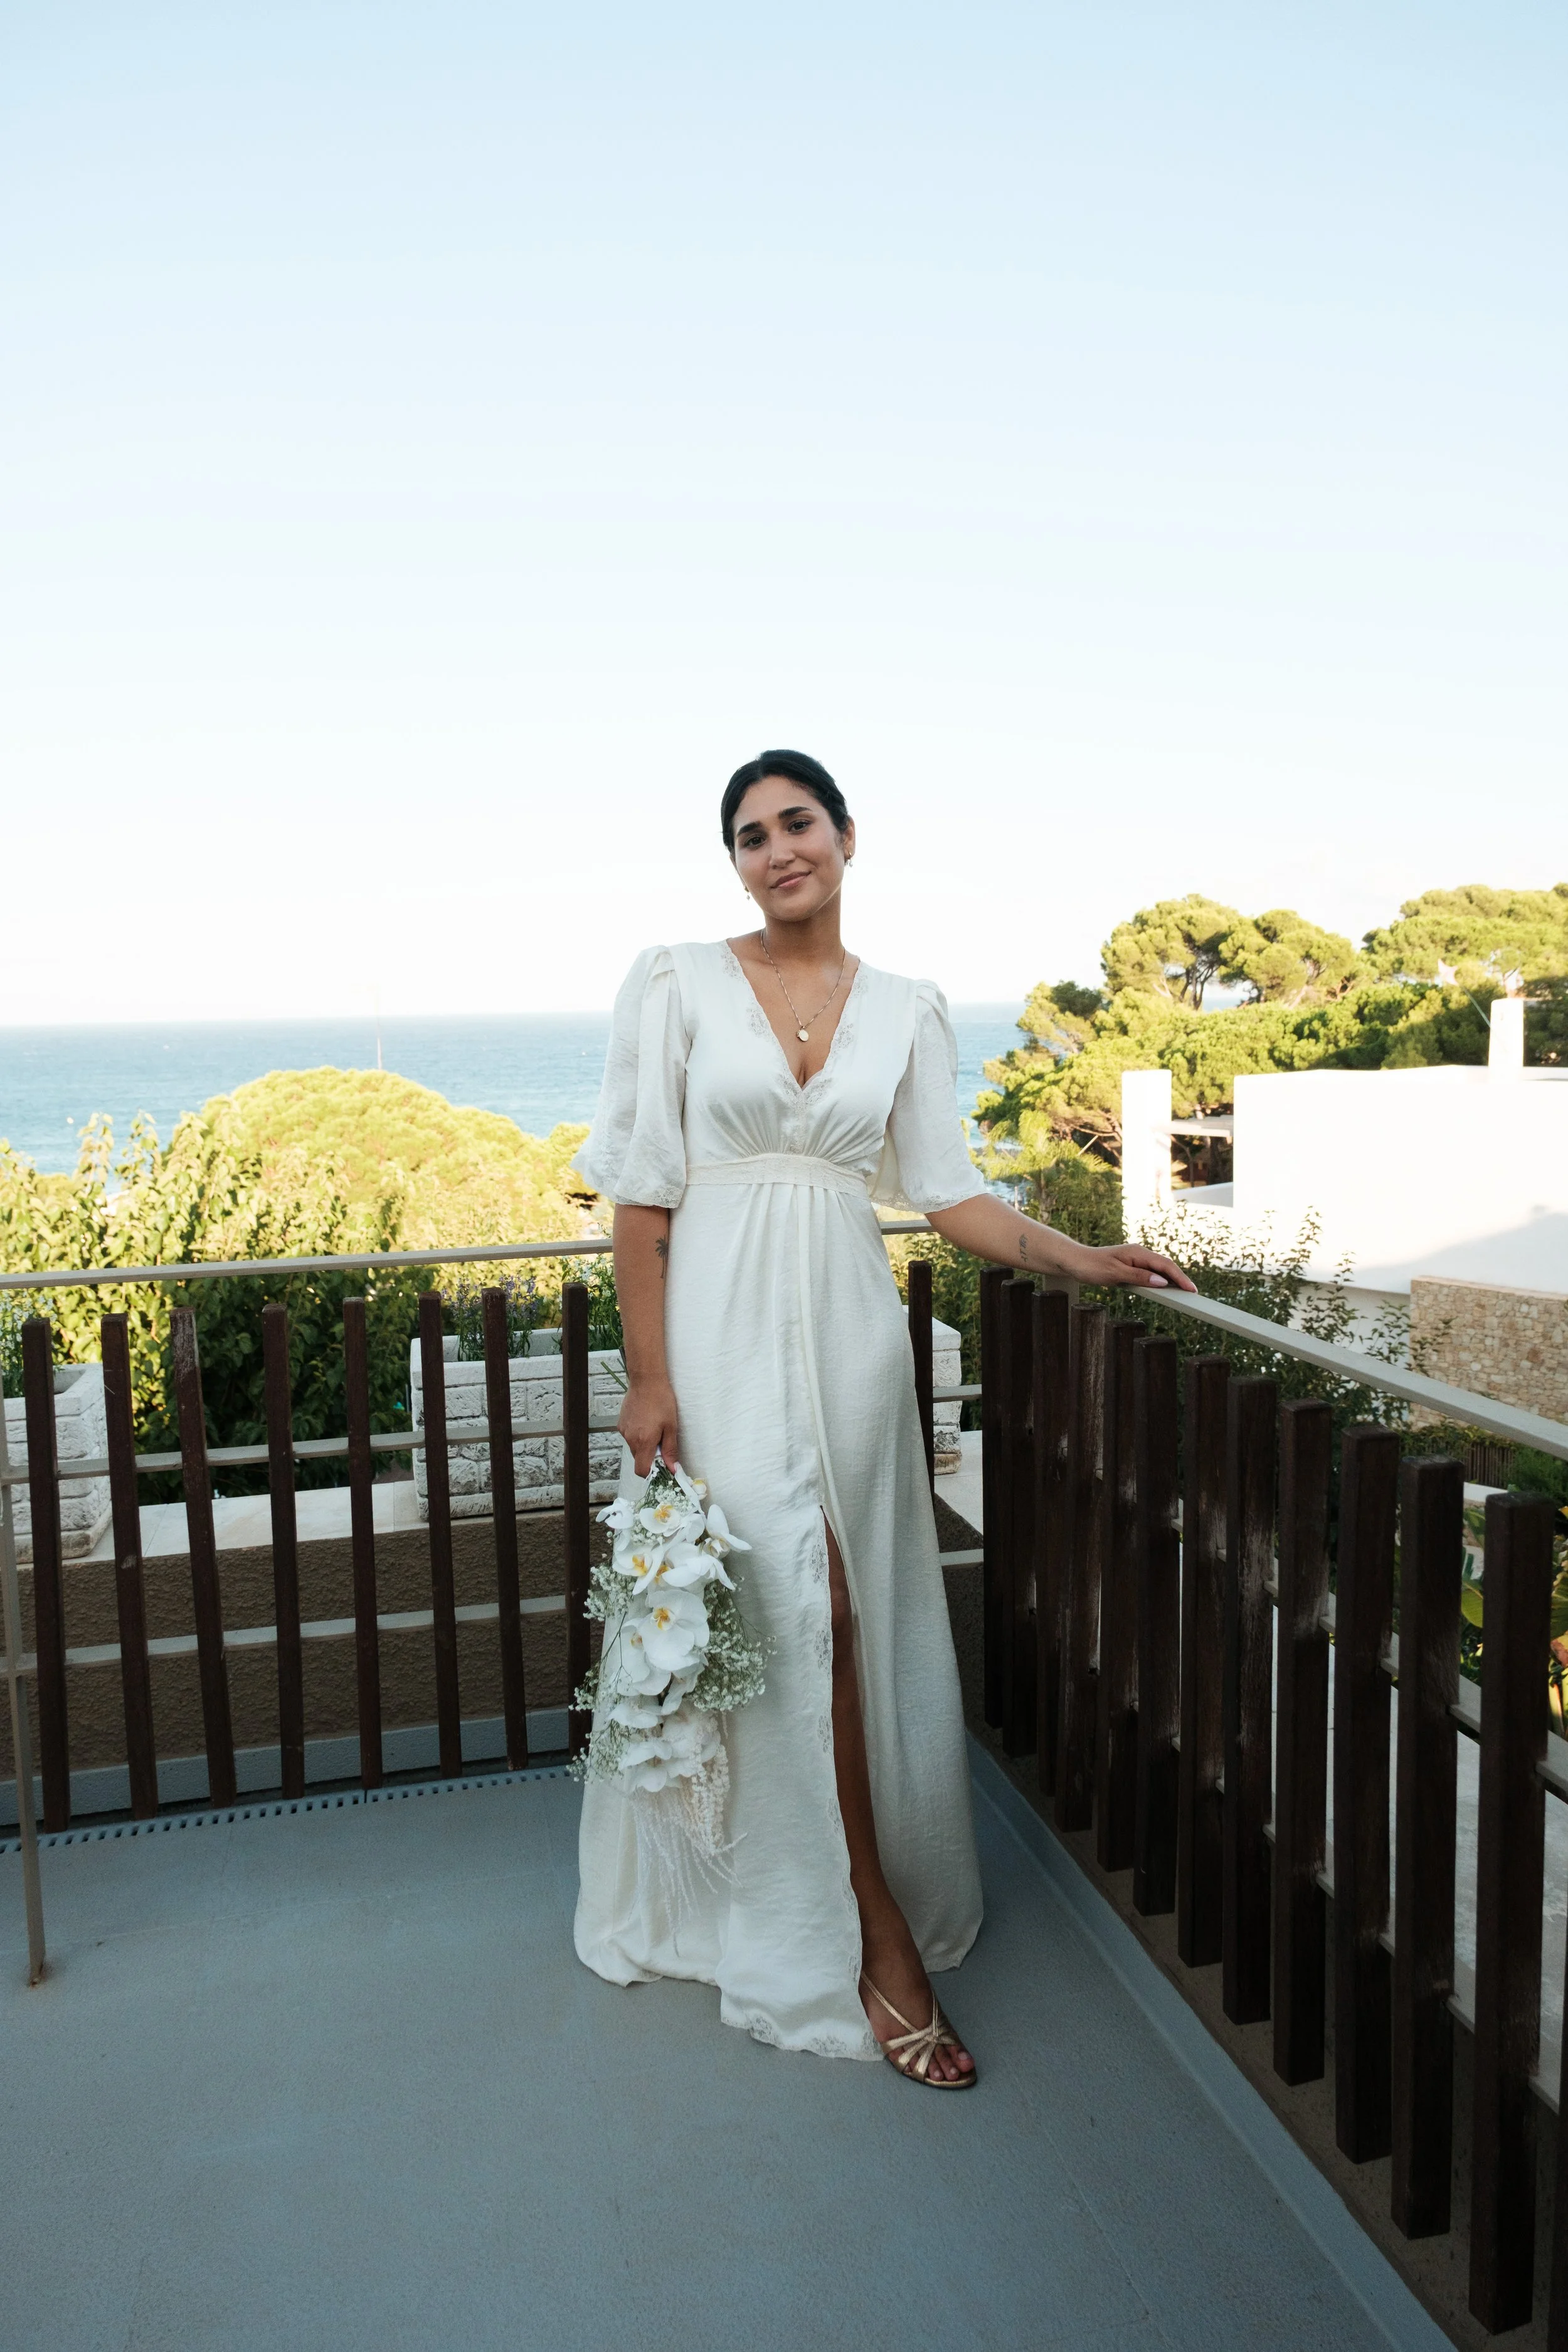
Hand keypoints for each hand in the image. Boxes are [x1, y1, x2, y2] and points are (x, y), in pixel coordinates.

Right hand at [619, 1379, 679, 1475]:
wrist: (646, 1381)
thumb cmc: (661, 1400)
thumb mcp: (671, 1426)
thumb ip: (670, 1449)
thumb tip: (672, 1469)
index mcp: (644, 1441)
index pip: (642, 1470)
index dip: (652, 1473)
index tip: (663, 1466)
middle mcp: (631, 1439)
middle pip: (639, 1460)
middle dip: (650, 1457)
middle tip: (662, 1443)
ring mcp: (624, 1431)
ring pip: (634, 1448)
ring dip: (644, 1445)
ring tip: (654, 1428)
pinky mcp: (621, 1424)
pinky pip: (630, 1437)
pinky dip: (638, 1436)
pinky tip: (646, 1422)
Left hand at [1064, 1242, 1196, 1292]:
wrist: (1074, 1261)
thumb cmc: (1091, 1266)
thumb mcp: (1115, 1274)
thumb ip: (1139, 1277)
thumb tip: (1162, 1282)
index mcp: (1138, 1252)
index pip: (1165, 1265)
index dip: (1180, 1277)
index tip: (1192, 1290)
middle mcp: (1139, 1253)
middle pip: (1166, 1266)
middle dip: (1180, 1279)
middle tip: (1193, 1294)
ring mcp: (1136, 1259)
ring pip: (1159, 1270)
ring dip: (1172, 1280)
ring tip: (1183, 1294)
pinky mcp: (1131, 1266)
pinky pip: (1150, 1273)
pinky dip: (1160, 1281)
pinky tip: (1165, 1289)